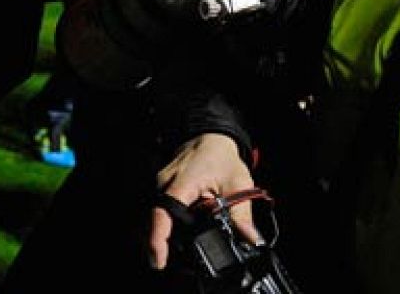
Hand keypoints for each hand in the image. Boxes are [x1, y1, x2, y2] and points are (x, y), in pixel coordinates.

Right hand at [149, 134, 260, 270]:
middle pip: (151, 220)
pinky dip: (158, 225)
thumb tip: (251, 239)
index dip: (158, 238)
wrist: (208, 137)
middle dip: (156, 243)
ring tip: (166, 253)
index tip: (158, 259)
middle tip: (165, 262)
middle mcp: (163, 184)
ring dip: (156, 235)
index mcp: (182, 183)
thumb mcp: (239, 184)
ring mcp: (158, 185)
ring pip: (149, 216)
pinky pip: (153, 210)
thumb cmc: (221, 157)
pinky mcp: (158, 188)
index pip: (163, 213)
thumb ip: (242, 214)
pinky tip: (168, 235)